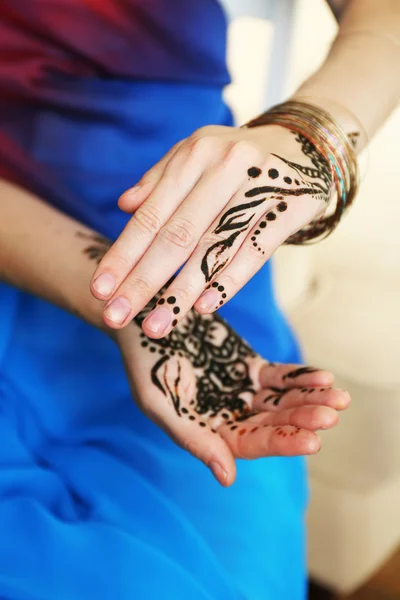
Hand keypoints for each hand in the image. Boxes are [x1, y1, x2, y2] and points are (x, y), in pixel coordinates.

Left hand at [90, 124, 331, 335]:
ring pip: (213, 247)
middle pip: (176, 236)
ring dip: (182, 292)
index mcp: (194, 155)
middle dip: (142, 281)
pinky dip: (229, 280)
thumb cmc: (241, 158)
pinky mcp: (290, 207)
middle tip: (116, 317)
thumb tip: (123, 207)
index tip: (99, 290)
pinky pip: (255, 251)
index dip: (123, 254)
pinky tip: (204, 307)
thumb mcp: (198, 156)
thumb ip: (160, 180)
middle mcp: (223, 166)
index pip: (151, 214)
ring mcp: (259, 186)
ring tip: (157, 326)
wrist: (308, 142)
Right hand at [117, 287, 348, 485]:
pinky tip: (324, 378)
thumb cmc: (146, 363)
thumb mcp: (161, 403)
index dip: (281, 442)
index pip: (251, 443)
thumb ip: (193, 439)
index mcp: (208, 433)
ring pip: (282, 401)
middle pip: (273, 423)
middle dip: (302, 419)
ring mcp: (242, 391)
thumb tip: (227, 479)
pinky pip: (280, 377)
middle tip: (330, 416)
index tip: (312, 441)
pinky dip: (301, 378)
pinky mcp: (250, 367)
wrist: (149, 320)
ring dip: (310, 400)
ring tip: (339, 398)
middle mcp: (230, 416)